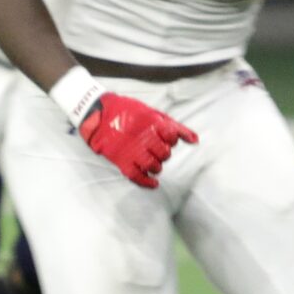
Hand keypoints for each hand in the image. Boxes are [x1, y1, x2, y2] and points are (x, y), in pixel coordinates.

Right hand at [77, 93, 197, 189]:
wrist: (98, 115)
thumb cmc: (126, 111)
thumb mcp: (152, 113)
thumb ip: (175, 126)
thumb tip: (195, 140)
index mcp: (152, 123)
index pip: (172, 136)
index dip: (171, 139)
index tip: (165, 138)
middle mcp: (145, 138)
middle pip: (165, 153)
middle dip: (164, 152)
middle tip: (156, 149)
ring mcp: (133, 151)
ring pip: (154, 166)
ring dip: (156, 166)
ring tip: (152, 161)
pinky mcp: (122, 161)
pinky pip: (137, 177)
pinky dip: (147, 182)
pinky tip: (153, 182)